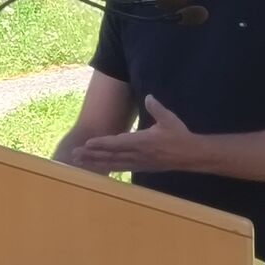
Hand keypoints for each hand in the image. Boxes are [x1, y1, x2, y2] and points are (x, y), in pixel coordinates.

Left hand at [72, 95, 195, 173]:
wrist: (190, 155)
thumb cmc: (179, 135)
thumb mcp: (169, 119)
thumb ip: (156, 108)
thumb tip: (148, 96)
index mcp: (143, 142)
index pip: (118, 143)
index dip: (102, 143)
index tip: (88, 143)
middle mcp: (138, 154)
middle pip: (110, 155)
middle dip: (92, 155)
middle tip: (75, 154)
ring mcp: (138, 162)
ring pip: (113, 163)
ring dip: (96, 163)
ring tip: (80, 162)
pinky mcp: (141, 167)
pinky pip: (121, 168)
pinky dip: (108, 167)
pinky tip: (98, 168)